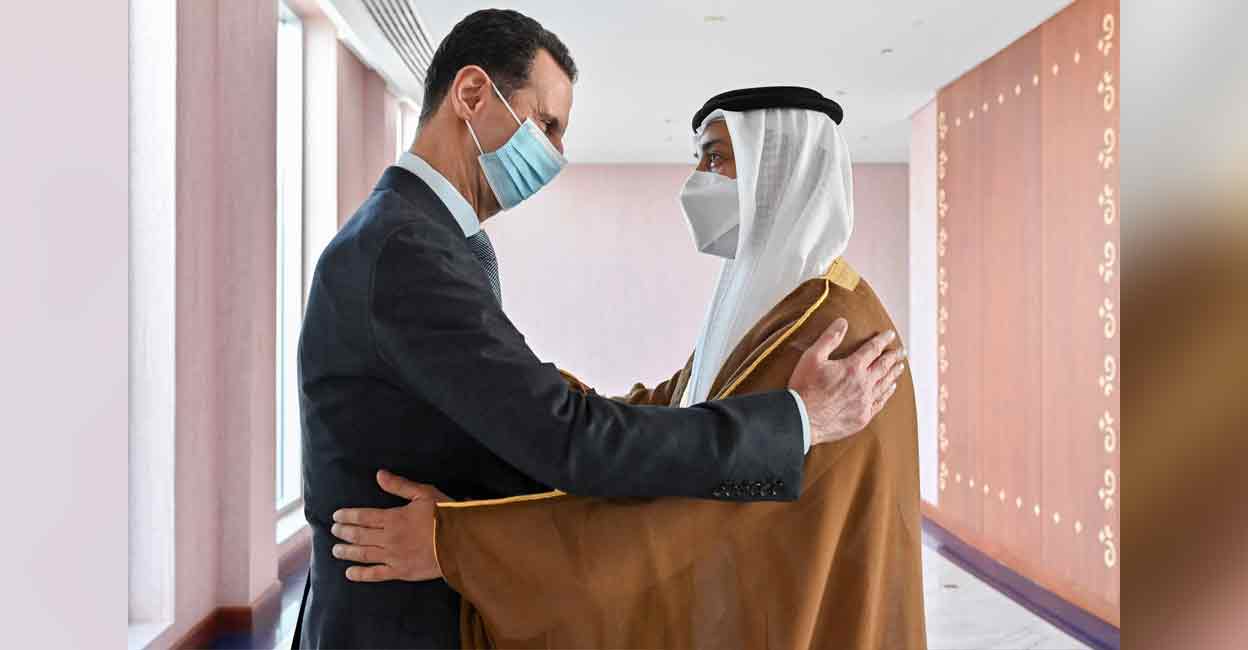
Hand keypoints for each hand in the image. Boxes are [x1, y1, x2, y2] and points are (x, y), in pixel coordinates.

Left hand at [330, 470, 452, 581]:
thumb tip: (379, 475)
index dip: (347, 516)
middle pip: (359, 535)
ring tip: (335, 550)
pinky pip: (376, 574)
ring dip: (347, 552)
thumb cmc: (445, 515)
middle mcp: (388, 538)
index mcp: (393, 517)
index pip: (363, 516)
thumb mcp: (424, 493)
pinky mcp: (400, 572)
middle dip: (344, 533)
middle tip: (333, 531)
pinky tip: (349, 573)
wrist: (460, 542)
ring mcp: (393, 557)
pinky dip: (361, 574)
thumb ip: (399, 486)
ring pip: (363, 554)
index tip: (336, 516)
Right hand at [787, 318, 905, 445]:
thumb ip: (829, 339)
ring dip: (893, 374)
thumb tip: (842, 322)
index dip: (882, 340)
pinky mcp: (862, 417)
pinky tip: (890, 389)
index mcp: (852, 367)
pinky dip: (887, 393)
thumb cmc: (804, 388)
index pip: (872, 349)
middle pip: (884, 366)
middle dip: (894, 356)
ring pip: (885, 384)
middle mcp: (863, 384)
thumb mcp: (812, 357)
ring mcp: (864, 402)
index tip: (890, 335)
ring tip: (900, 367)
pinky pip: (880, 402)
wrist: (802, 419)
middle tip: (902, 351)